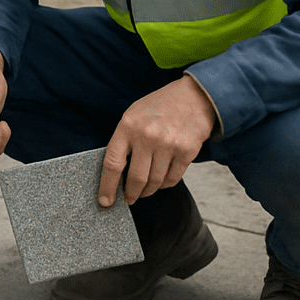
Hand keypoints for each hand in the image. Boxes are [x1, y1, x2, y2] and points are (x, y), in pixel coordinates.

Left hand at [98, 74, 216, 206]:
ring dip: (148, 191)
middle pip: (135, 178)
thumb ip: (124, 140)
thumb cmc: (159, 108)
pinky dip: (164, 184)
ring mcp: (168, 145)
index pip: (112, 163)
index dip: (107, 186)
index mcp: (127, 127)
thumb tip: (115, 173)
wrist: (194, 97)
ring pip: (154, 182)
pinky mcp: (186, 152)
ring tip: (145, 190)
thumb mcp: (133, 115)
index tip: (105, 201)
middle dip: (130, 194)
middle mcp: (147, 136)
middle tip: (129, 199)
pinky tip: (161, 181)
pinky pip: (172, 179)